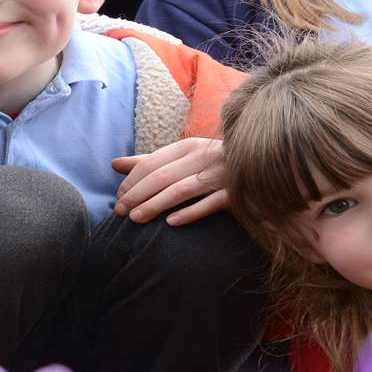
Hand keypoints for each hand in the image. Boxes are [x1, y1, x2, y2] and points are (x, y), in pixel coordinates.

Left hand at [111, 136, 227, 225]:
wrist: (257, 172)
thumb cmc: (210, 168)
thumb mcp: (181, 160)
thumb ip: (150, 162)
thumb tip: (114, 164)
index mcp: (189, 147)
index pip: (151, 163)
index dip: (131, 181)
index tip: (118, 198)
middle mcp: (204, 157)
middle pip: (161, 176)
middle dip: (136, 194)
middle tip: (120, 212)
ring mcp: (221, 174)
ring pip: (180, 190)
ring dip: (154, 204)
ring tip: (135, 219)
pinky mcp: (235, 194)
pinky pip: (209, 204)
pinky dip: (189, 212)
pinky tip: (170, 224)